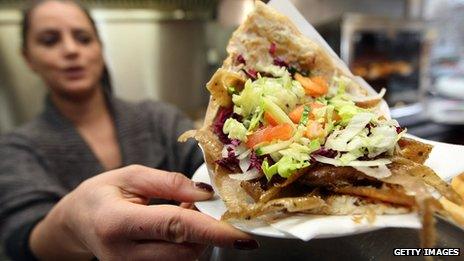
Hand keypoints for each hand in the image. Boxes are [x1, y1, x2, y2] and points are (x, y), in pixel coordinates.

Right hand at [30, 165, 257, 259]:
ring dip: (196, 238)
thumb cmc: (102, 194)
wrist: (77, 223)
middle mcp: (123, 255)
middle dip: (206, 230)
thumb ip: (169, 183)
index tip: (244, 236)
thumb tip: (206, 194)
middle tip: (198, 206)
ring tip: (180, 214)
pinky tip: (175, 230)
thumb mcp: (131, 176)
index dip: (213, 231)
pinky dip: (185, 247)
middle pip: (185, 251)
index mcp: (118, 223)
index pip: (175, 227)